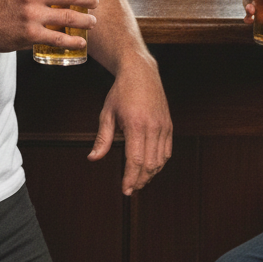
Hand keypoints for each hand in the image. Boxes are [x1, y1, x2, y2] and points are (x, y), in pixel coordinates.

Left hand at [88, 56, 172, 194]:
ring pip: (160, 160)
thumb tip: (93, 158)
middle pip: (149, 164)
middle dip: (140, 180)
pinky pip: (167, 151)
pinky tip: (150, 167)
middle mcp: (152, 127)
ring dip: (150, 174)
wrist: (141, 72)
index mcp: (135, 124)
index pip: (135, 160)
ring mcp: (163, 126)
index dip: (130, 178)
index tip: (125, 189)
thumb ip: (102, 138)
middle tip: (130, 189)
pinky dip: (159, 163)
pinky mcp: (169, 125)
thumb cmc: (121, 92)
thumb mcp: (107, 113)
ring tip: (139, 181)